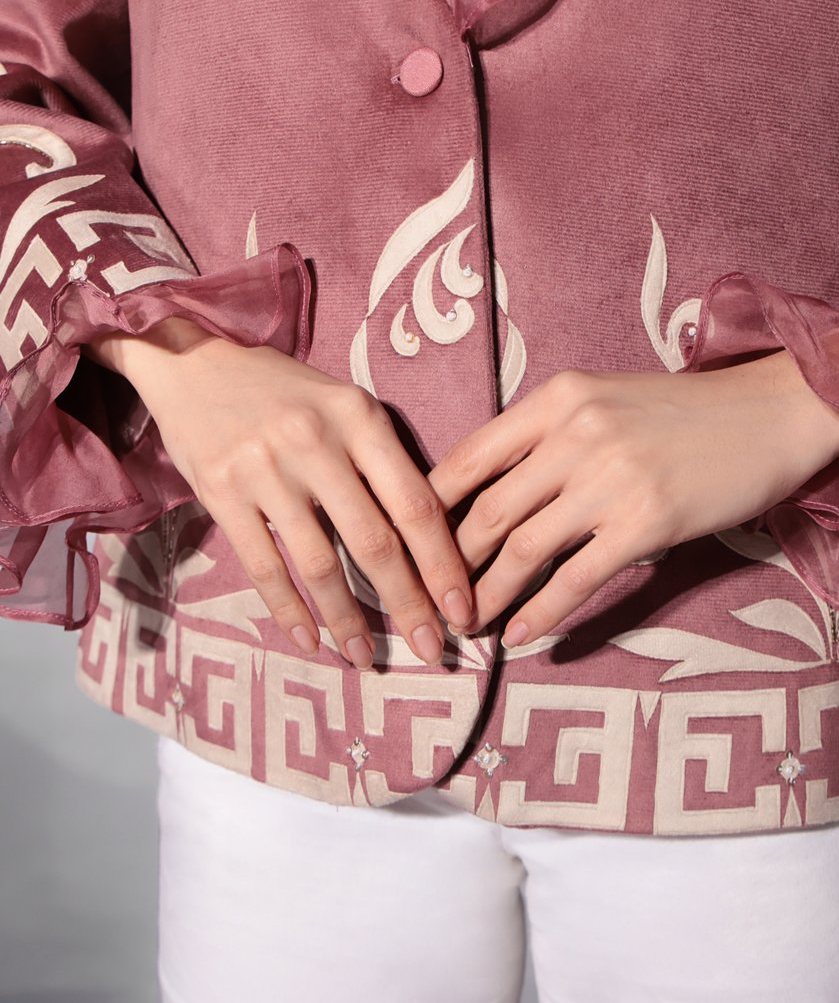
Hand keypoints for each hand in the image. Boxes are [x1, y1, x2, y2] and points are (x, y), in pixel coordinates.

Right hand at [84, 317, 473, 667]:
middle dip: (408, 605)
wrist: (193, 363)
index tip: (463, 611)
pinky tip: (309, 639)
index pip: (415, 503)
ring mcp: (266, 469)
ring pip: (320, 563)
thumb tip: (433, 540)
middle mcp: (316, 442)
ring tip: (365, 657)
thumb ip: (384, 461)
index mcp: (360, 418)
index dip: (443, 565)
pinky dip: (289, 610)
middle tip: (431, 651)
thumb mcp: (346, 405)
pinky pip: (264, 566)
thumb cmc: (286, 392)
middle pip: (375, 542)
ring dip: (348, 620)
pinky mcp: (221, 492)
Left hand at [427, 352, 838, 646]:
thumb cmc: (685, 411)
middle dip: (450, 566)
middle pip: (486, 512)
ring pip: (521, 549)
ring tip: (470, 626)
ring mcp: (610, 479)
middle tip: (432, 603)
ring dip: (488, 597)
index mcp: (557, 398)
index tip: (410, 548)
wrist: (773, 412)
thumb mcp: (604, 399)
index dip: (429, 511)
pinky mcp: (647, 523)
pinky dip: (541, 613)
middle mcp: (575, 434)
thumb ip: (548, 433)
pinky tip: (524, 637)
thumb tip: (492, 490)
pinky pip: (575, 578)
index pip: (468, 458)